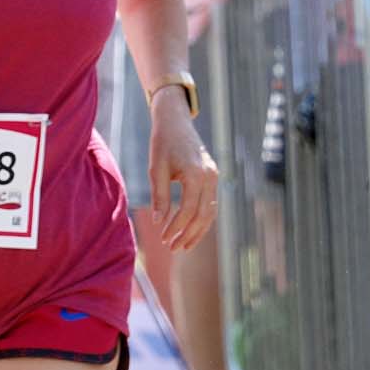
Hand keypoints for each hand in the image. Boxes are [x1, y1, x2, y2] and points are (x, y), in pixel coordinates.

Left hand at [148, 88, 218, 251]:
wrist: (175, 121)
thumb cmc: (162, 144)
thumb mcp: (156, 170)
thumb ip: (159, 196)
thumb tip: (158, 222)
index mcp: (195, 174)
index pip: (188, 209)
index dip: (176, 227)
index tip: (164, 238)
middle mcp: (209, 177)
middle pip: (203, 215)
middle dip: (188, 234)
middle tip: (172, 248)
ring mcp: (214, 177)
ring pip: (210, 212)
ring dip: (197, 231)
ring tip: (182, 246)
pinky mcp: (212, 177)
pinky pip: (210, 204)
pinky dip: (201, 219)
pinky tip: (190, 231)